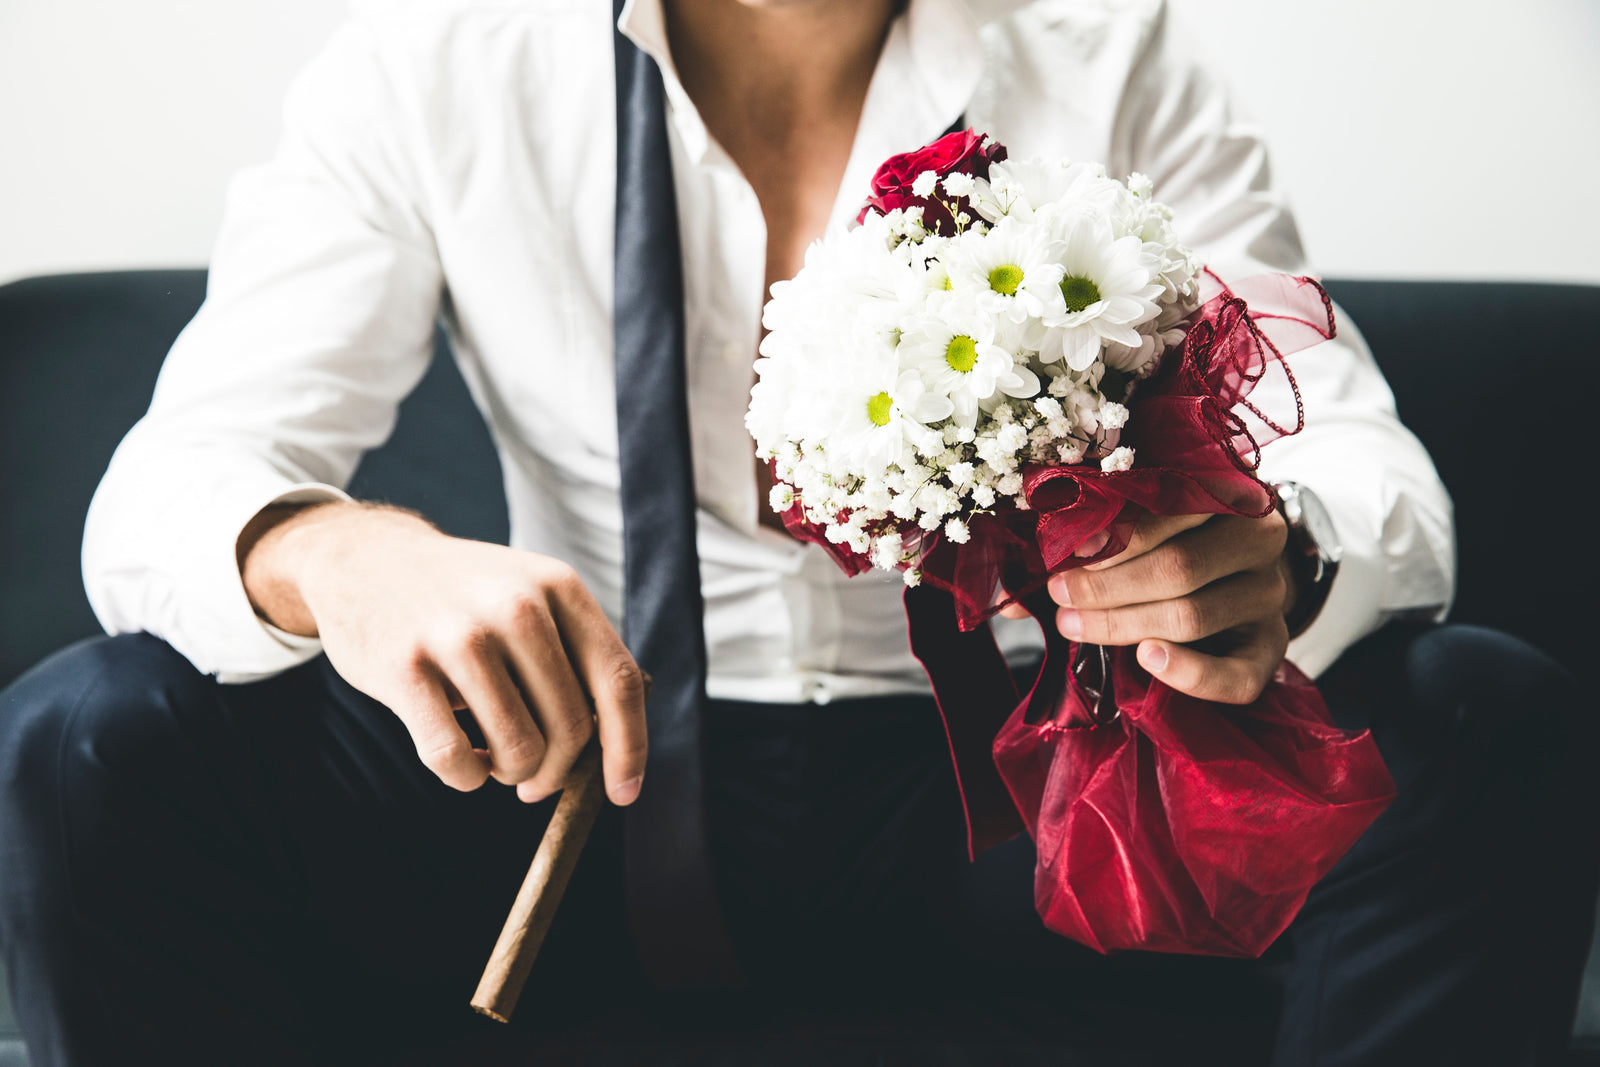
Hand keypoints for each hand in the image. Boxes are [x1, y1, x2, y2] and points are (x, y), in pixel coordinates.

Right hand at [238, 502, 646, 803]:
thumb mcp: (530, 596)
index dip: (628, 747)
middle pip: (571, 727)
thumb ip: (574, 655)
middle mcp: (517, 606)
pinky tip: (460, 760)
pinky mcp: (404, 666)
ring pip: (519, 750)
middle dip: (556, 772)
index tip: (623, 794)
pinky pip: (454, 759)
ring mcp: (459, 635)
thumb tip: (615, 746)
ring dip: (510, 774)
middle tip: (532, 782)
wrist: (365, 559)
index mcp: (559, 587)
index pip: (618, 681)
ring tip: (492, 759)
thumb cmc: (463, 598)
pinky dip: (465, 777)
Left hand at [998, 512, 1293, 703]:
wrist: (1228, 578)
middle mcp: (1260, 537)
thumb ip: (1079, 544)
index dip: (1120, 529)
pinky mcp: (1272, 648)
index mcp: (1228, 489)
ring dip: (1124, 624)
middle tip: (1059, 595)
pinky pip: (1236, 674)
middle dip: (1109, 586)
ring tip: (1073, 625)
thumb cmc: (1165, 542)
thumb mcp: (1131, 526)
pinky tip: (1147, 660)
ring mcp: (1270, 594)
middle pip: (1181, 566)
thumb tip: (1009, 596)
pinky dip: (1189, 672)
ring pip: (1195, 614)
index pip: (1178, 505)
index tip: (1069, 549)